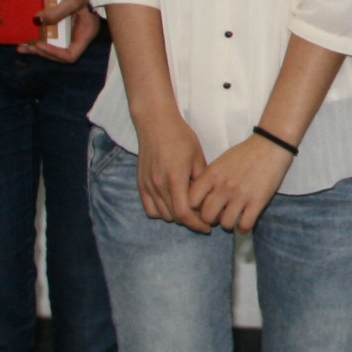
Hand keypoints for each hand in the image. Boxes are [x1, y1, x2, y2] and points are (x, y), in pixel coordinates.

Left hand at [20, 0, 99, 62]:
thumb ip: (56, 13)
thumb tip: (36, 21)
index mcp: (85, 33)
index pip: (70, 55)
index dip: (54, 53)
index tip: (39, 44)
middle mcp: (79, 33)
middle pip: (60, 52)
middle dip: (42, 51)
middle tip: (24, 48)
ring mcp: (72, 26)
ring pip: (54, 43)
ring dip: (38, 46)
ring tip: (21, 46)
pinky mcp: (65, 18)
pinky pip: (52, 31)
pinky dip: (41, 34)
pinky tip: (28, 33)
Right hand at [135, 114, 208, 228]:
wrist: (156, 124)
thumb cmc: (180, 138)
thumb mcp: (198, 157)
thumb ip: (202, 181)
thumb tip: (211, 200)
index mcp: (175, 180)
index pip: (184, 214)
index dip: (197, 224)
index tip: (208, 227)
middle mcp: (159, 186)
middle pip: (174, 217)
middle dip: (190, 221)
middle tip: (202, 218)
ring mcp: (148, 186)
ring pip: (162, 215)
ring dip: (176, 217)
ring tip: (189, 210)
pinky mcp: (141, 184)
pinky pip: (150, 208)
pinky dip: (161, 212)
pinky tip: (172, 205)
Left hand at [189, 132, 294, 233]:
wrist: (271, 145)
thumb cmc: (245, 153)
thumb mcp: (220, 162)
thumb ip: (209, 180)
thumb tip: (200, 199)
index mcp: (211, 175)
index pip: (191, 201)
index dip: (195, 208)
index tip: (203, 207)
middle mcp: (223, 186)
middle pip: (207, 216)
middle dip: (212, 219)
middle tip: (219, 214)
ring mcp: (241, 195)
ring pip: (225, 224)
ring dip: (228, 223)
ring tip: (233, 217)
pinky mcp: (258, 202)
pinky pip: (245, 225)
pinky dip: (243, 228)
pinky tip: (244, 222)